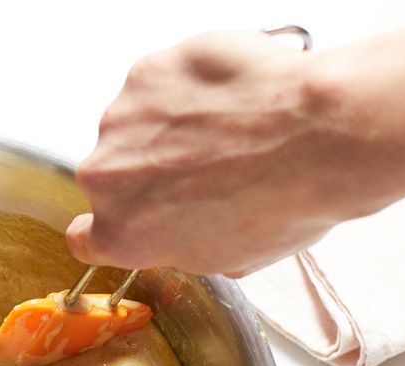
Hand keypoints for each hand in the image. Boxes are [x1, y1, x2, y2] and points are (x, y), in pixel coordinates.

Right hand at [67, 0, 404, 276]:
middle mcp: (106, 178)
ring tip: (227, 125)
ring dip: (170, 123)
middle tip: (205, 163)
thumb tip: (193, 231)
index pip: (85, 236)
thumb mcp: (233, 256)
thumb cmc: (285, 202)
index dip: (113, 223)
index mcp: (123, 235)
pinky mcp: (148, 70)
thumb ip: (185, 243)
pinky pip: (161, 79)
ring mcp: (122, 117)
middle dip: (150, 167)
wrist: (319, 137)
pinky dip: (188, 84)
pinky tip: (230, 94)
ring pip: (136, 123)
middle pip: (113, 172)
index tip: (135, 215)